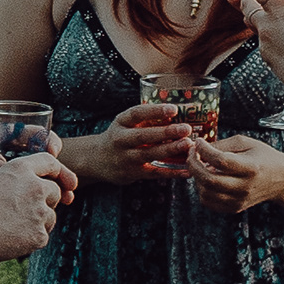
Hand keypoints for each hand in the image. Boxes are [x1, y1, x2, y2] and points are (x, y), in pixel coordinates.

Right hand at [0, 153, 76, 257]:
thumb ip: (16, 179)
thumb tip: (35, 186)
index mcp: (21, 168)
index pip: (49, 161)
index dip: (55, 170)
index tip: (61, 180)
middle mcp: (35, 187)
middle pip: (54, 191)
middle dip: (45, 200)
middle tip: (24, 209)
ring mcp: (40, 212)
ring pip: (50, 216)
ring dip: (38, 221)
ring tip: (12, 225)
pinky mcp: (40, 235)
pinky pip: (42, 236)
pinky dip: (31, 239)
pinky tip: (12, 239)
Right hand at [64, 106, 196, 185]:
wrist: (97, 159)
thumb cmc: (120, 136)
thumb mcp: (126, 123)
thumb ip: (146, 119)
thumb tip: (177, 115)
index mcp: (121, 122)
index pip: (136, 114)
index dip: (155, 111)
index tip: (173, 109)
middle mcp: (120, 140)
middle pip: (142, 136)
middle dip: (165, 132)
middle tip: (185, 129)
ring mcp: (125, 158)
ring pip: (148, 154)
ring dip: (169, 150)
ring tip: (187, 145)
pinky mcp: (132, 173)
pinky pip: (154, 173)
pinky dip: (171, 173)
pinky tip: (186, 171)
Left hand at [183, 133, 283, 214]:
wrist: (280, 179)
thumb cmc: (262, 157)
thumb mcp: (246, 143)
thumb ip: (222, 144)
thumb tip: (199, 148)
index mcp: (251, 167)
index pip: (220, 160)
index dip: (204, 150)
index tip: (198, 142)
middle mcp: (245, 186)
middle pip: (209, 180)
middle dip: (193, 165)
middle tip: (191, 154)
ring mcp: (239, 200)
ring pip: (205, 193)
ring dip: (196, 178)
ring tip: (200, 166)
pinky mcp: (234, 208)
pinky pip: (209, 203)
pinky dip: (201, 190)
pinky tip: (206, 178)